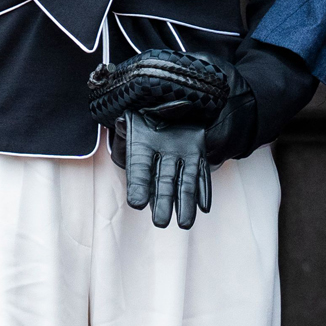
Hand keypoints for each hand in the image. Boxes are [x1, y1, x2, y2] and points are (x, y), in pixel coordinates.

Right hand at [123, 112, 211, 229]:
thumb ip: (129, 123)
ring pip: (184, 183)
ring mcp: (181, 156)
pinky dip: (203, 190)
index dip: (138, 185)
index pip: (139, 169)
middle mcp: (163, 155)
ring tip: (186, 223)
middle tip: (161, 222)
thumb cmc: (148, 111)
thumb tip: (122, 123)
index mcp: (144, 145)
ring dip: (186, 203)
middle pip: (163, 183)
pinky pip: (201, 174)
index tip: (137, 203)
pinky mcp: (197, 154)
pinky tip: (204, 206)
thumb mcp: (136, 113)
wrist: (172, 102)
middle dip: (163, 202)